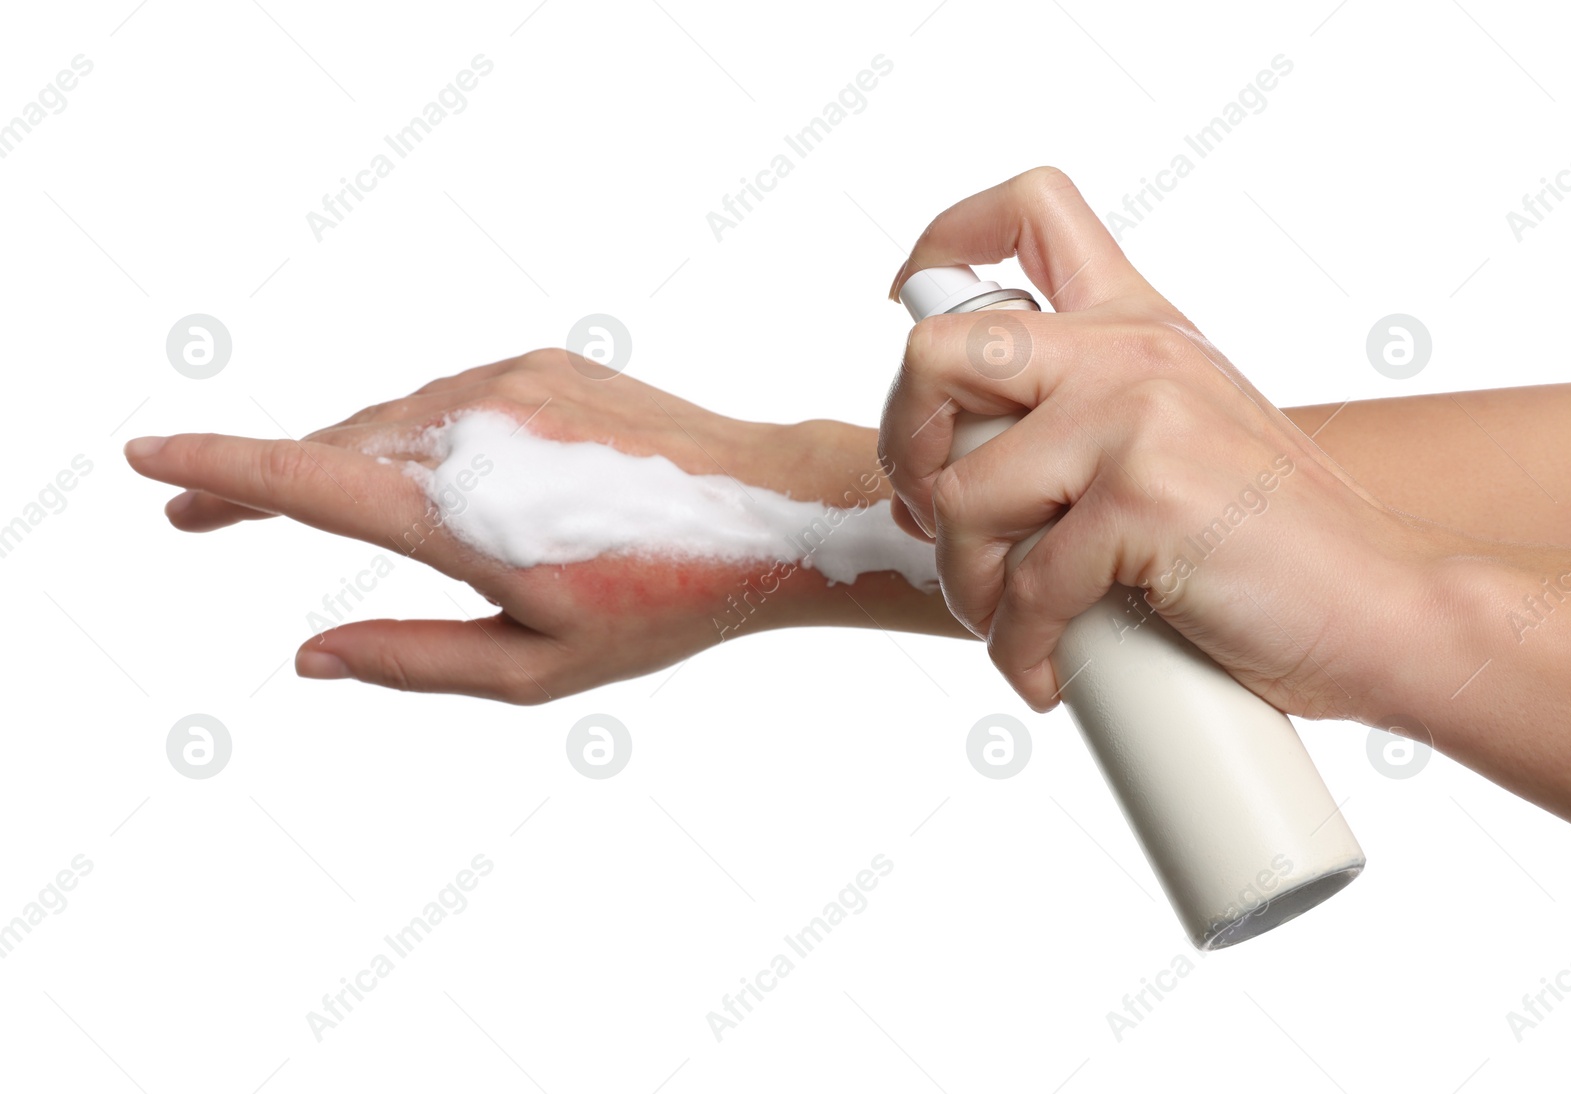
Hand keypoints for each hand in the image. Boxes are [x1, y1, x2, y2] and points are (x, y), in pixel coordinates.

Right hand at [125, 350, 943, 702]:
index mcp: (459, 509)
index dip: (216, 472)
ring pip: (389, 420)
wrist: (772, 512)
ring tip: (310, 510)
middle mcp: (472, 424)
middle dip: (260, 483)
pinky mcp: (543, 362)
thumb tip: (309, 657)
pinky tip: (422, 477)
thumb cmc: (664, 602)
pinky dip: (412, 435)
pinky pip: (446, 398)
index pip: (303, 480)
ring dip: (343, 462)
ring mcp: (509, 381)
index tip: (147, 463)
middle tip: (202, 524)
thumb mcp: (536, 666)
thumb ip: (413, 660)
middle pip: (332, 447)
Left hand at [879, 166, 1468, 720]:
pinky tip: (1044, 673)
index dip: (942, 248)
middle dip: (907, 449)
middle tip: (938, 518)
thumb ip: (1086, 423)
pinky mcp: (1147, 498)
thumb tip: (954, 471)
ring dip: (965, 585)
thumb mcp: (1180, 442)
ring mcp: (1139, 417)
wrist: (1387, 609)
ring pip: (963, 495)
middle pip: (938, 350)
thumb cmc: (1273, 548)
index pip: (1031, 211)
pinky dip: (1019, 649)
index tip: (907, 309)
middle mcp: (1134, 351)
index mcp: (1140, 324)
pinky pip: (1024, 585)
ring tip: (1009, 627)